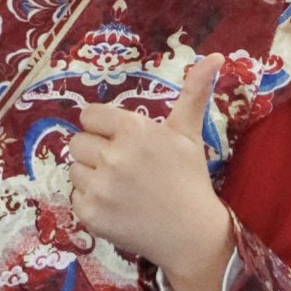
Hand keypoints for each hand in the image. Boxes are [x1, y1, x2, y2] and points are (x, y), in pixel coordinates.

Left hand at [69, 55, 234, 290]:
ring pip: (74, 169)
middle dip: (95, 152)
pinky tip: (115, 206)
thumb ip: (193, 93)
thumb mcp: (189, 133)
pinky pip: (75, 197)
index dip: (102, 127)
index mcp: (132, 130)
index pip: (89, 116)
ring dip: (91, 176)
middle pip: (77, 142)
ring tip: (119, 187)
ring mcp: (99, 187)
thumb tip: (215, 56)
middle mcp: (112, 157)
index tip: (118, 141)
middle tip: (121, 167)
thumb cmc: (189, 179)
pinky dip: (91, 202)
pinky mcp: (90, 214)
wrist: (190, 234)